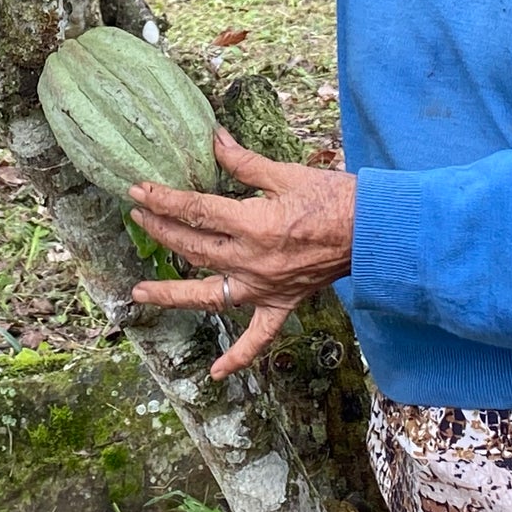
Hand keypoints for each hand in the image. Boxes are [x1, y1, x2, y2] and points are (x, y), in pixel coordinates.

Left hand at [128, 128, 356, 378]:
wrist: (374, 231)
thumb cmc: (334, 198)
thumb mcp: (286, 173)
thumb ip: (244, 162)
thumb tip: (214, 139)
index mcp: (252, 224)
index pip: (195, 211)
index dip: (163, 199)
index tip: (138, 190)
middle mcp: (252, 261)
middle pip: (193, 248)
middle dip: (161, 230)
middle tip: (137, 217)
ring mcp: (265, 287)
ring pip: (209, 296)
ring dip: (172, 294)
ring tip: (139, 292)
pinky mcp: (282, 303)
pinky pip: (258, 337)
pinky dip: (237, 356)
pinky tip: (215, 372)